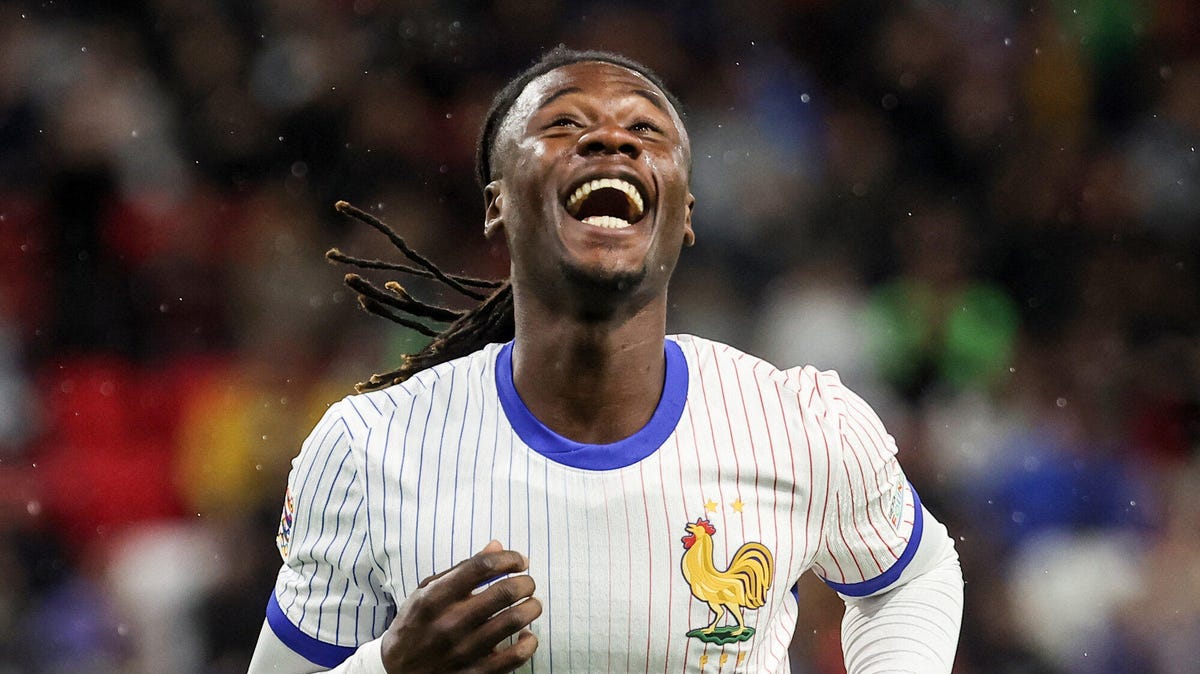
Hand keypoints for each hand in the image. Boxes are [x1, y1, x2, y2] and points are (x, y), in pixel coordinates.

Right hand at [379, 540, 540, 672]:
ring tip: (531, 604)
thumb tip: (497, 546)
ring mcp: (463, 650)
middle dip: (525, 582)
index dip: (509, 558)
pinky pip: (515, 657)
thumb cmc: (415, 624)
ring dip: (532, 608)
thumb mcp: (427, 591)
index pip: (482, 566)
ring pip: (515, 621)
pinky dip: (529, 642)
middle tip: (527, 583)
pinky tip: (526, 635)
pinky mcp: (474, 673)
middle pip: (505, 592)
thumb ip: (462, 569)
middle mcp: (450, 623)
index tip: (519, 561)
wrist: (395, 672)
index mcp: (436, 597)